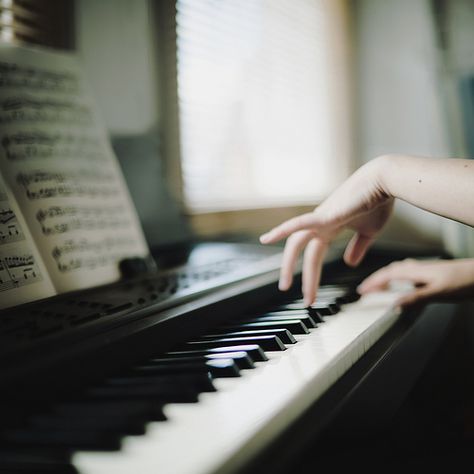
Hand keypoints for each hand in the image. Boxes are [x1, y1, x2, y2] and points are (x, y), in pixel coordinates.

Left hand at [259, 157, 392, 304]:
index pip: (314, 256)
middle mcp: (321, 224)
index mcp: (330, 228)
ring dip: (289, 264)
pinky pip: (300, 223)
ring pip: (296, 242)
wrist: (385, 181)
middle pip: (300, 250)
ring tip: (284, 286)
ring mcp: (321, 218)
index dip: (311, 276)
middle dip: (293, 272)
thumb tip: (349, 263)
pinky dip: (283, 230)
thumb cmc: (378, 202)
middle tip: (289, 292)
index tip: (310, 296)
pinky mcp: (326, 214)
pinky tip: (267, 238)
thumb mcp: (369, 232)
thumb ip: (357, 247)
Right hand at [358, 258, 473, 307]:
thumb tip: (395, 305)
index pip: (387, 275)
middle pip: (390, 272)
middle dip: (376, 280)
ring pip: (399, 272)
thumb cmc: (466, 280)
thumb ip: (416, 298)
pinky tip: (405, 285)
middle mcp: (419, 268)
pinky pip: (409, 274)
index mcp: (416, 271)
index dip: (373, 282)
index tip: (362, 290)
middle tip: (366, 290)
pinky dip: (399, 279)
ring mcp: (426, 270)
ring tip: (380, 287)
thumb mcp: (439, 292)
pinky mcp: (433, 274)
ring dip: (386, 278)